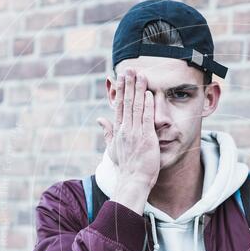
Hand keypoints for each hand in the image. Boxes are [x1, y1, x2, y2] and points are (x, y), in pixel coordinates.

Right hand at [97, 69, 159, 212]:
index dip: (120, 90)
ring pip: (136, 106)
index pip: (118, 106)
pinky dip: (147, 105)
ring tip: (140, 74)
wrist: (133, 181)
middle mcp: (125, 129)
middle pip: (126, 102)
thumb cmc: (126, 167)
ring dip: (138, 89)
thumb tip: (100, 120)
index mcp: (118, 131)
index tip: (120, 77)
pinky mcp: (146, 138)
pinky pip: (146, 118)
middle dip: (128, 84)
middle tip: (130, 68)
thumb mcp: (113, 149)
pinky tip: (149, 93)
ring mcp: (135, 133)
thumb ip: (107, 132)